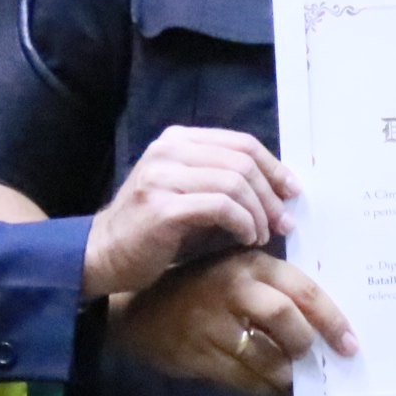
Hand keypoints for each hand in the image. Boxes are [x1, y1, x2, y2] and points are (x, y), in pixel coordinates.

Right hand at [79, 126, 296, 297]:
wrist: (104, 255)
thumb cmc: (155, 231)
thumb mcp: (192, 195)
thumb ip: (226, 183)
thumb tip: (280, 189)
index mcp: (178, 140)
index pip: (241, 143)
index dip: (274, 167)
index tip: (292, 191)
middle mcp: (168, 151)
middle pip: (242, 161)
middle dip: (270, 194)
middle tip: (283, 222)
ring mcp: (162, 176)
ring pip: (235, 182)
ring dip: (258, 213)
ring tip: (260, 235)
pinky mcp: (162, 207)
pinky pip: (221, 207)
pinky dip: (243, 223)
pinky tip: (246, 239)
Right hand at [109, 248, 355, 395]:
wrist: (142, 310)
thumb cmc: (204, 289)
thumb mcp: (239, 273)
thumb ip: (277, 289)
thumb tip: (326, 326)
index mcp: (253, 265)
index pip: (304, 291)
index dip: (333, 321)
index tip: (351, 345)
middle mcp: (235, 289)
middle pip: (286, 320)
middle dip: (309, 347)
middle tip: (320, 363)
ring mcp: (214, 323)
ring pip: (268, 356)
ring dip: (290, 375)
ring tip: (300, 381)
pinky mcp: (201, 354)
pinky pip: (245, 380)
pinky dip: (267, 390)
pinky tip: (278, 392)